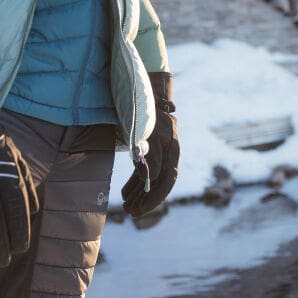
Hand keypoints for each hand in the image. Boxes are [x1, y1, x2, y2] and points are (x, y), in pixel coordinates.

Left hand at [123, 72, 179, 216]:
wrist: (144, 85)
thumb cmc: (144, 107)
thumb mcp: (146, 129)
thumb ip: (150, 154)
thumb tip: (149, 179)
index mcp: (172, 146)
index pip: (167, 179)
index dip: (154, 198)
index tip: (140, 211)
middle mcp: (169, 149)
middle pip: (160, 181)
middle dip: (146, 199)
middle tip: (131, 212)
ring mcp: (159, 147)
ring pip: (152, 176)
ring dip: (140, 193)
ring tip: (127, 206)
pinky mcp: (149, 145)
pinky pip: (146, 168)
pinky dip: (136, 181)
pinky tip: (126, 192)